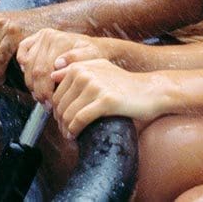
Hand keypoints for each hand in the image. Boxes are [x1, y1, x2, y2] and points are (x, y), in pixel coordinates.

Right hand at [17, 29, 107, 103]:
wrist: (93, 47)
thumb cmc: (92, 57)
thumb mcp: (91, 57)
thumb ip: (77, 59)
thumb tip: (57, 63)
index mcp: (59, 40)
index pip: (44, 70)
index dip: (45, 90)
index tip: (52, 103)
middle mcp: (47, 36)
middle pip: (35, 69)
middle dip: (39, 91)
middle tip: (46, 105)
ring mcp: (39, 37)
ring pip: (27, 65)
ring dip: (31, 84)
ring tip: (40, 97)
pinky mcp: (33, 38)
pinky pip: (22, 52)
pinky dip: (23, 67)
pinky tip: (32, 79)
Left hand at [50, 59, 164, 138]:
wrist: (150, 91)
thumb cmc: (124, 83)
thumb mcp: (100, 68)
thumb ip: (77, 67)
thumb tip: (52, 76)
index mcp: (80, 67)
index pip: (55, 93)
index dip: (55, 109)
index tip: (60, 120)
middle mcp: (85, 73)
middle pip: (60, 104)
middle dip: (59, 121)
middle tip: (65, 131)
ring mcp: (96, 86)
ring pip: (68, 113)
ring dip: (66, 128)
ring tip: (69, 135)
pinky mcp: (106, 101)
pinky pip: (80, 119)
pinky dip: (74, 130)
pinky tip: (75, 136)